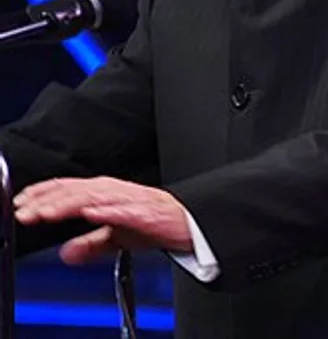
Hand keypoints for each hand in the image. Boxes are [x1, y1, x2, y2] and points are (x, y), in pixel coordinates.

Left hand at [14, 176, 192, 263]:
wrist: (189, 221)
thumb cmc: (155, 223)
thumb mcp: (117, 236)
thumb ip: (91, 243)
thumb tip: (66, 254)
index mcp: (104, 194)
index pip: (67, 190)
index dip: (42, 195)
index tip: (20, 204)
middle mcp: (112, 191)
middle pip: (73, 192)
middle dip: (46, 201)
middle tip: (23, 211)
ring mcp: (127, 199)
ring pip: (91, 197)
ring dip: (66, 204)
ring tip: (46, 213)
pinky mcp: (143, 210)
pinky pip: (121, 208)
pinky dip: (103, 209)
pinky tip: (89, 213)